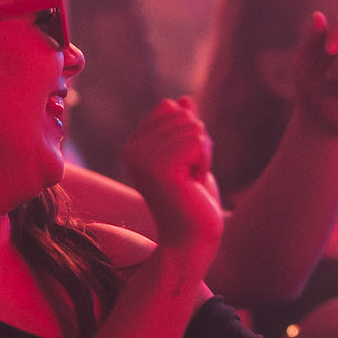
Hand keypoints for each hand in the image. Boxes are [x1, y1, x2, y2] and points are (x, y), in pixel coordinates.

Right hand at [121, 97, 225, 260]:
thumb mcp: (189, 156)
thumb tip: (184, 100)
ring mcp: (143, 159)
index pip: (171, 107)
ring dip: (203, 155)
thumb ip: (183, 128)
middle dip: (198, 143)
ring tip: (190, 181)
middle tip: (188, 175)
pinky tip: (192, 184)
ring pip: (194, 128)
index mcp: (133, 145)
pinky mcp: (160, 169)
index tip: (182, 164)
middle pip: (184, 115)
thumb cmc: (192, 198)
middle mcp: (132, 150)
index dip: (188, 133)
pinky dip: (205, 162)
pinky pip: (198, 142)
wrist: (192, 237)